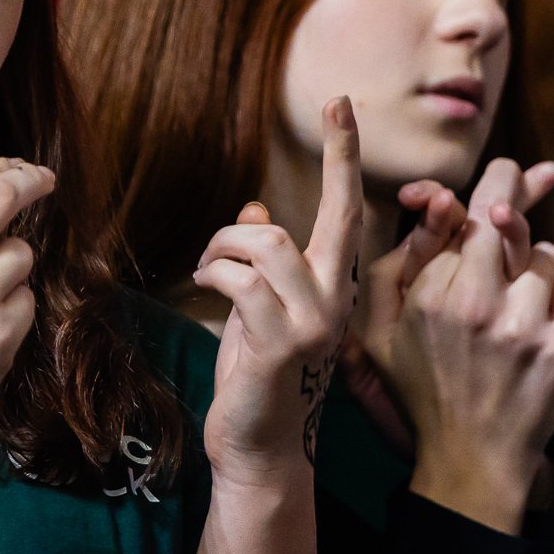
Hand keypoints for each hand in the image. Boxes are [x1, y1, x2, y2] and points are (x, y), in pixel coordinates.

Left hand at [193, 98, 361, 486]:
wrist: (260, 451)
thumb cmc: (259, 378)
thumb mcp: (261, 309)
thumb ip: (265, 261)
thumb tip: (257, 207)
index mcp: (338, 286)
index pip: (351, 210)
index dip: (346, 155)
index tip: (343, 102)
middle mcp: (338, 299)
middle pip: (333, 215)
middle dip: (327, 169)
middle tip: (300, 149)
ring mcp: (314, 321)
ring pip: (270, 243)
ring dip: (225, 245)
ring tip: (207, 267)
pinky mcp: (280, 340)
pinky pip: (240, 278)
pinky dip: (214, 271)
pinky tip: (202, 284)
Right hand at [364, 159, 553, 532]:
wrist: (469, 461)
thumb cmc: (420, 393)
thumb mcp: (379, 335)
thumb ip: (394, 268)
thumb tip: (441, 207)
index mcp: (429, 296)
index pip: (459, 216)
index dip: (480, 193)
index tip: (504, 174)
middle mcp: (475, 302)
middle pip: (506, 219)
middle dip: (518, 197)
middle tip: (541, 174)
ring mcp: (523, 325)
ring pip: (551, 254)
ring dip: (546, 262)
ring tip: (530, 284)